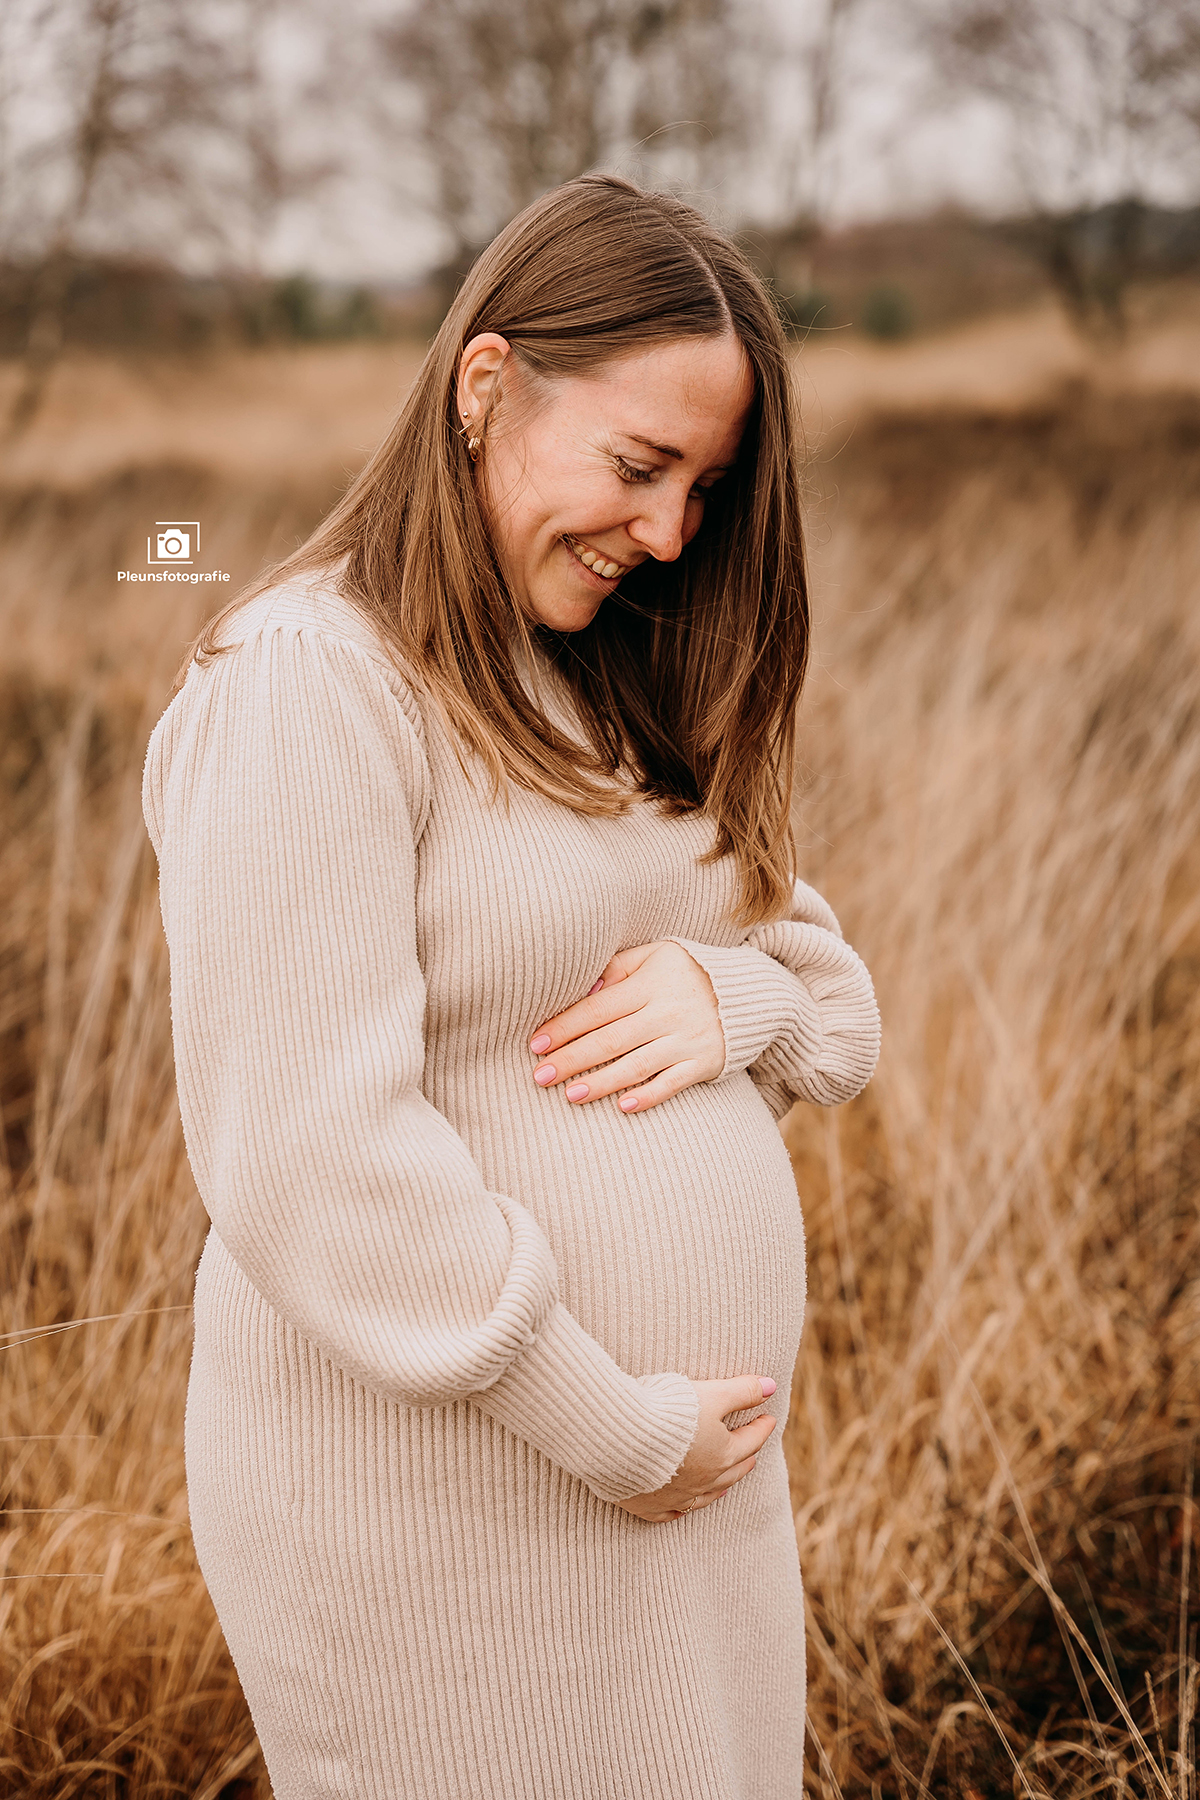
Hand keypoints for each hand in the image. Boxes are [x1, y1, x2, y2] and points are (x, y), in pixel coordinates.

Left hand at [528, 940, 723, 1112]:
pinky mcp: (704, 1062)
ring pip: (636, 1065)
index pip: (597, 1008)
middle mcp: (666, 1012)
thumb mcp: (657, 955)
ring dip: (601, 1082)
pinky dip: (649, 1096)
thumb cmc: (690, 972)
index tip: (536, 1044)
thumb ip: (618, 967)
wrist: (752, 993)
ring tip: (570, 1095)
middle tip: (540, 1076)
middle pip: (610, 1040)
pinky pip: (672, 1083)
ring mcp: (686, 1040)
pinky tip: (624, 1107)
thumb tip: (582, 989)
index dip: (564, 1026)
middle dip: (571, 1059)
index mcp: (649, 984)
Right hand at [616, 1376, 777, 1522]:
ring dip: (720, 1487)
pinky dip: (681, 1509)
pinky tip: (683, 1507)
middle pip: (733, 1470)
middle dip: (746, 1457)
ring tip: (728, 1483)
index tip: (768, 1419)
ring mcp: (677, 1496)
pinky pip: (670, 1513)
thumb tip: (772, 1385)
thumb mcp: (710, 1393)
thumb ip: (742, 1390)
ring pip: (707, 1495)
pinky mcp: (648, 1505)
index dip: (761, 1426)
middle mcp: (704, 1480)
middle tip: (752, 1450)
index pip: (751, 1439)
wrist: (618, 1438)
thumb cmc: (667, 1411)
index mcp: (722, 1454)